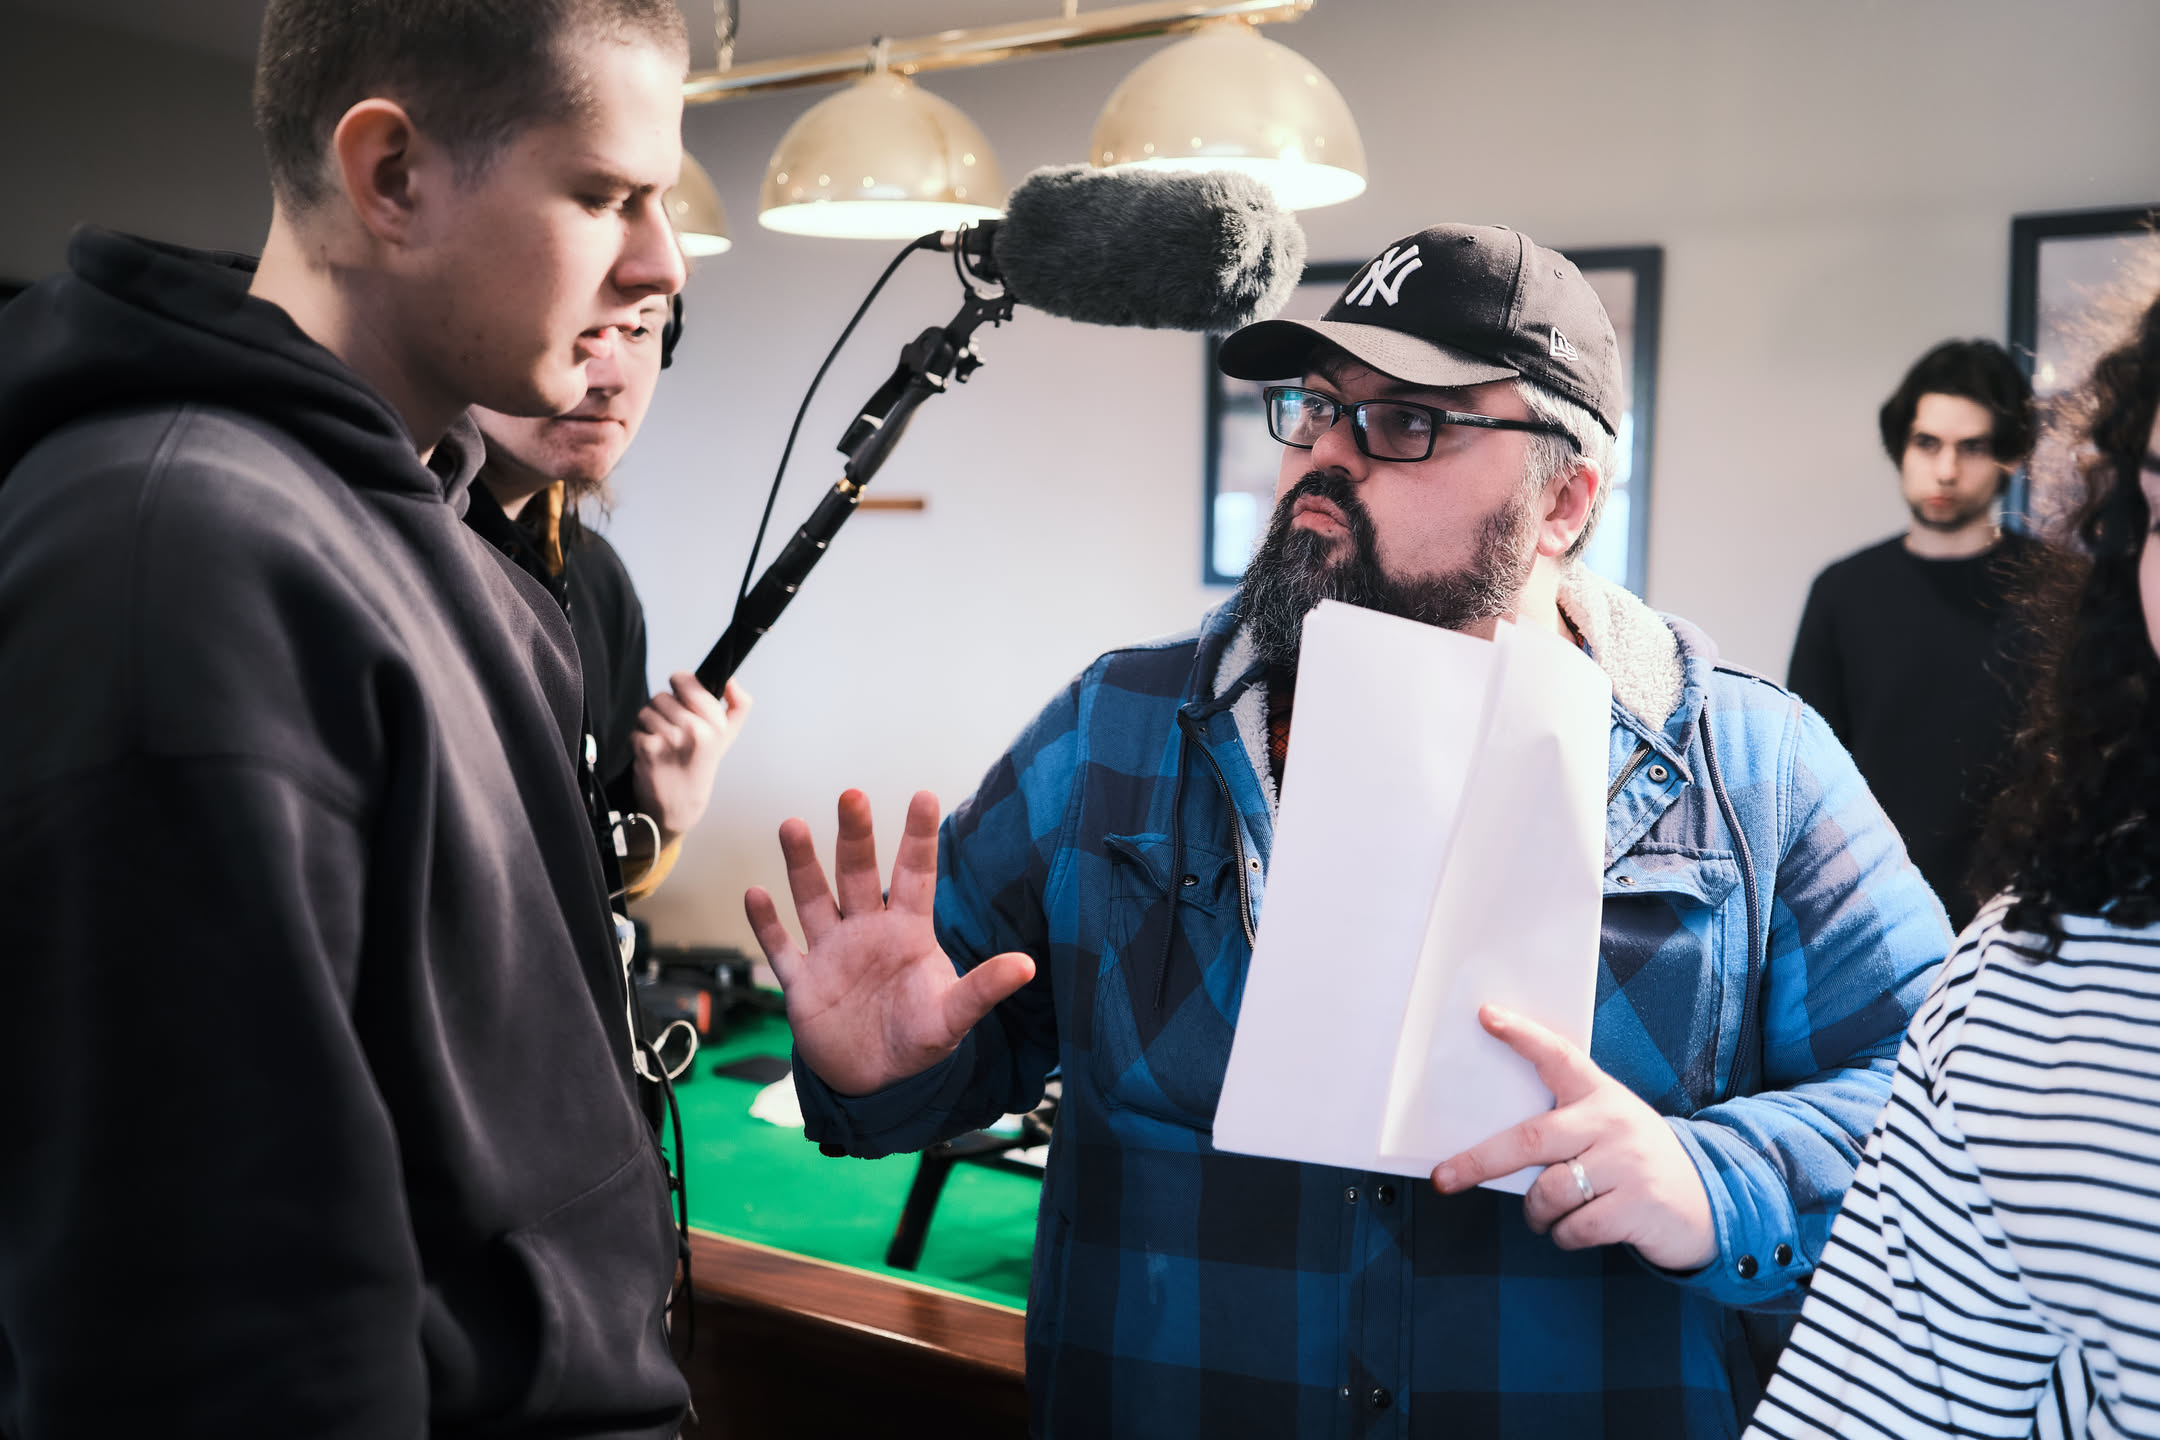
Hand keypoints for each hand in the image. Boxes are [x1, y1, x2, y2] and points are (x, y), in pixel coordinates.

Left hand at [630, 674, 748, 839]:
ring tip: (662, 743)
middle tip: (672, 732)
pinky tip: (652, 754)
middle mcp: (696, 730)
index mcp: (717, 724)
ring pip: (646, 711)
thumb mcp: (727, 737)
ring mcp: (671, 739)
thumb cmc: (700, 767)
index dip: (678, 686)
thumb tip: (732, 680)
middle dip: (662, 711)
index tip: (680, 700)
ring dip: (649, 726)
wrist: (679, 807)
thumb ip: (738, 706)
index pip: (685, 680)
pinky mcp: (648, 749)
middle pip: (662, 696)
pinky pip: (635, 729)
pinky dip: (639, 740)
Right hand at [744, 789, 1034, 1096]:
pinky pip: (781, 948)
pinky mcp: (802, 984)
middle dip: (854, 836)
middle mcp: (867, 931)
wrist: (876, 1082)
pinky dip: (767, 925)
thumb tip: (1027, 966)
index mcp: (908, 932)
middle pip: (857, 874)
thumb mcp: (953, 1016)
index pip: (915, 875)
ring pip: (813, 899)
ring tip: (792, 826)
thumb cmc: (919, 1039)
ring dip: (802, 865)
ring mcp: (831, 953)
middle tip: (851, 796)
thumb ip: (983, 989)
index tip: (924, 796)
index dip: (918, 837)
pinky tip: (754, 895)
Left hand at [1429, 1004, 1715, 1271]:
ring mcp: (1626, 1165)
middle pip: (1531, 1138)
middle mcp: (1612, 1122)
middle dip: (1479, 1161)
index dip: (1521, 1035)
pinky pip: (1573, 1227)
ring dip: (1536, 1213)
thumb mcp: (1610, 1126)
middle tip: (1446, 1177)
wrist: (1712, 1199)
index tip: (1486, 1016)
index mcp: (1601, 1094)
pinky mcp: (1636, 1207)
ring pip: (1548, 1192)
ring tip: (1545, 1215)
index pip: (1558, 1055)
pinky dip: (1563, 1234)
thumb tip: (1496, 1150)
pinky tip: (1576, 1228)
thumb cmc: (1637, 1161)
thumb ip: (1567, 1126)